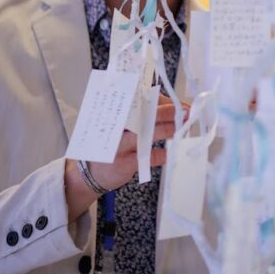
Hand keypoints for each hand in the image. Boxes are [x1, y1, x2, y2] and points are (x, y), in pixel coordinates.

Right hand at [65, 95, 187, 218]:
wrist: (89, 173)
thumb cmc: (110, 146)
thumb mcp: (119, 127)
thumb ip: (140, 116)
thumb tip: (174, 108)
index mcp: (115, 114)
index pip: (140, 101)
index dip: (162, 101)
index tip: (180, 104)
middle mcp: (115, 127)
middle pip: (143, 115)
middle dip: (166, 112)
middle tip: (185, 112)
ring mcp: (119, 145)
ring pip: (146, 134)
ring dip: (167, 130)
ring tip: (181, 128)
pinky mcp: (124, 163)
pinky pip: (148, 157)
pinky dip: (161, 154)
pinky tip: (169, 153)